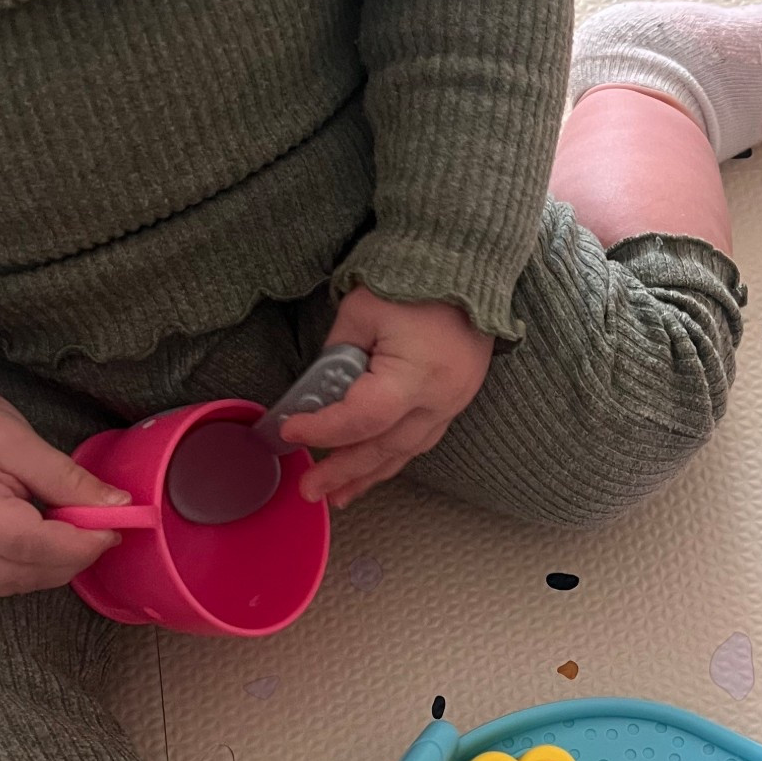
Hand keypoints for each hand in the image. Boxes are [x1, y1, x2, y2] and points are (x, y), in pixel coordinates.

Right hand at [0, 383, 130, 595]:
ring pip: (9, 584)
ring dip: (48, 568)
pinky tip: (39, 544)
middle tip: (97, 531)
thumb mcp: (21, 442)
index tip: (112, 531)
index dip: (79, 545)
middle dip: (70, 558)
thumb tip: (118, 507)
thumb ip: (69, 480)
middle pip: (23, 573)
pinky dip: (23, 568)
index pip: (32, 546)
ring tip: (68, 535)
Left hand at [282, 289, 494, 505]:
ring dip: (368, 475)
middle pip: (383, 448)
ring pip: (405, 452)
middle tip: (309, 489)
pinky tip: (372, 469)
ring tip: (338, 495)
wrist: (471, 265)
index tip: (291, 429)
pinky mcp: (456, 400)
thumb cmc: (415, 280)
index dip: (323, 429)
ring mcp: (452, 404)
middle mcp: (438, 400)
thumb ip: (338, 353)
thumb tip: (322, 388)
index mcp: (414, 376)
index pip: (361, 418)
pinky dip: (392, 457)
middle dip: (342, 471)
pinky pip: (420, 440)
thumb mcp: (361, 309)